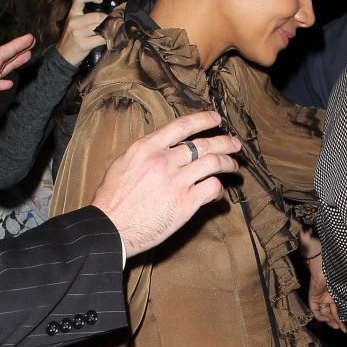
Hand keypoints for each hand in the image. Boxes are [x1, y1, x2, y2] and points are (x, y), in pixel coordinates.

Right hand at [57, 0, 110, 66]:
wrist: (63, 56)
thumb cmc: (72, 39)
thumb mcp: (73, 24)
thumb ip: (84, 16)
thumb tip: (103, 12)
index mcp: (72, 14)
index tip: (100, 0)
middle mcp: (74, 22)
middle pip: (97, 16)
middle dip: (108, 19)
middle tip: (114, 21)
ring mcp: (78, 33)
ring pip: (100, 26)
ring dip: (110, 28)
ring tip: (113, 29)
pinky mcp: (84, 44)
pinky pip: (101, 39)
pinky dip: (108, 38)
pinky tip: (109, 39)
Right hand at [92, 111, 240, 256]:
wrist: (111, 227)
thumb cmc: (112, 200)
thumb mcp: (122, 164)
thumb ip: (145, 153)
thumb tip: (163, 148)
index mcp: (146, 148)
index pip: (182, 126)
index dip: (203, 120)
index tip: (216, 119)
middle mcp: (164, 160)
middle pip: (204, 144)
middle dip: (225, 142)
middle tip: (235, 144)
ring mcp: (176, 181)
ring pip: (214, 163)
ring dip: (228, 163)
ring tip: (233, 166)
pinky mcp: (185, 203)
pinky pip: (212, 188)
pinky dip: (219, 189)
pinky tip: (218, 193)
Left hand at [306, 252, 346, 332]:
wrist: (325, 267)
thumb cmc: (336, 274)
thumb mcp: (343, 290)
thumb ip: (344, 301)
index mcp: (335, 295)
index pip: (338, 310)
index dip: (341, 320)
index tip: (345, 329)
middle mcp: (328, 298)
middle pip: (331, 313)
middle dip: (336, 322)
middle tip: (341, 329)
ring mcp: (320, 298)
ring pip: (324, 313)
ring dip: (329, 320)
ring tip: (335, 325)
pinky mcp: (313, 297)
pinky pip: (315, 310)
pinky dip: (320, 316)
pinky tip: (325, 318)